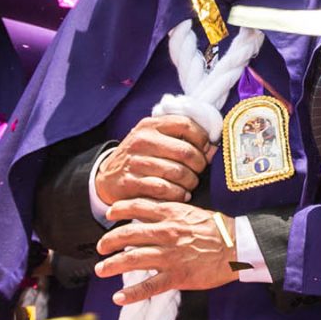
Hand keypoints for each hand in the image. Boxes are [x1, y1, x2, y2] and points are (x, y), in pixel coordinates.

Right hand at [93, 116, 212, 207]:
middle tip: (198, 172)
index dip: (202, 139)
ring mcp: (135, 161)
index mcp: (151, 125)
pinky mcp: (130, 181)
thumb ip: (182, 140)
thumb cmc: (141, 158)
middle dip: (199, 166)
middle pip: (186, 152)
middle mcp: (142, 140)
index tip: (205, 151)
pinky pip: (164, 188)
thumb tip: (213, 149)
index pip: (187, 125)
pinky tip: (181, 195)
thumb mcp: (156, 140)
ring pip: (177, 172)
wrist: (108, 177)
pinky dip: (178, 194)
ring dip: (190, 182)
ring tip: (190, 185)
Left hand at [96, 199, 236, 303]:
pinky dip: (131, 294)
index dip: (119, 209)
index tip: (110, 213)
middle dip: (109, 241)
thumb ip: (173, 214)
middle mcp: (166, 233)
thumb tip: (154, 216)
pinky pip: (149, 286)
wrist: (238, 246)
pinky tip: (119, 298)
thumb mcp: (194, 212)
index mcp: (172, 214)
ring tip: (101, 269)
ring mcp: (170, 255)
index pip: (137, 207)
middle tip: (100, 246)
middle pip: (128, 234)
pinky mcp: (177, 276)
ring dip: (112, 265)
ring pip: (133, 258)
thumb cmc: (219, 230)